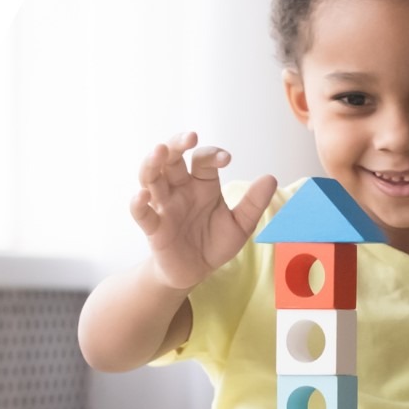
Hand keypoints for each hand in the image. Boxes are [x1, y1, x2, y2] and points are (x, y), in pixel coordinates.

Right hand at [130, 131, 276, 290]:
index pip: (203, 160)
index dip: (212, 155)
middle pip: (171, 159)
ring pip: (150, 177)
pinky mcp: (153, 227)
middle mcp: (180, 190)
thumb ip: (253, 204)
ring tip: (159, 151)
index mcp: (202, 184)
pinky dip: (138, 203)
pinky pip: (141, 212)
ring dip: (152, 163)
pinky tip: (142, 195)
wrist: (196, 271)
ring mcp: (164, 206)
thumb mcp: (240, 225)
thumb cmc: (215, 242)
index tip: (226, 159)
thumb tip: (271, 178)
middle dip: (177, 144)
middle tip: (189, 137)